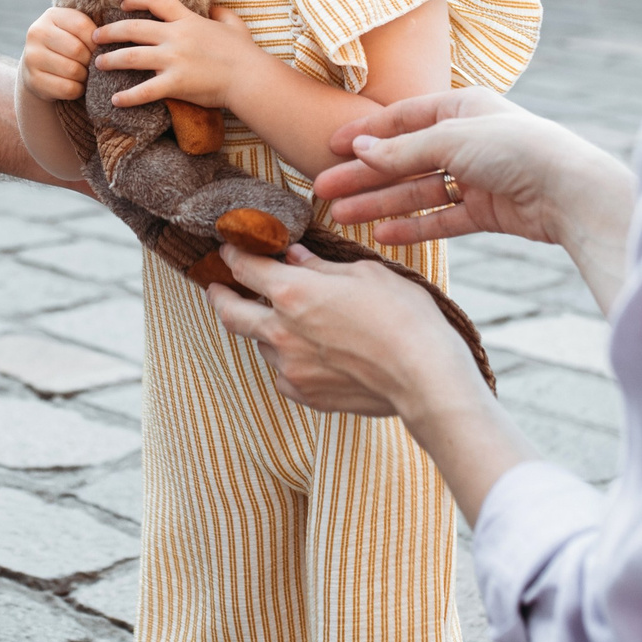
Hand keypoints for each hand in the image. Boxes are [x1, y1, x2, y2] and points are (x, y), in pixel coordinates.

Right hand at [21, 7, 97, 102]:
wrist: (40, 67)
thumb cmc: (68, 46)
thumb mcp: (76, 31)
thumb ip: (93, 29)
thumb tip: (116, 37)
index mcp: (52, 15)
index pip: (82, 26)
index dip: (96, 41)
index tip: (99, 49)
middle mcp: (37, 33)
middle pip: (77, 50)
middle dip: (90, 61)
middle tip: (92, 65)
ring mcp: (32, 57)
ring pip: (73, 71)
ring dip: (85, 76)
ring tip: (84, 74)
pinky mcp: (33, 80)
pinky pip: (67, 88)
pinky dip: (77, 89)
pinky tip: (75, 84)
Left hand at [95, 0, 256, 109]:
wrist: (250, 78)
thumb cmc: (245, 53)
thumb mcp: (234, 25)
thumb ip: (221, 13)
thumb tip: (214, 8)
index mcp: (188, 21)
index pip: (155, 0)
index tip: (122, 3)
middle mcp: (176, 37)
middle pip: (133, 28)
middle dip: (110, 31)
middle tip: (95, 37)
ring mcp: (174, 60)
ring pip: (131, 56)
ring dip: (111, 60)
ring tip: (98, 64)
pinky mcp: (175, 83)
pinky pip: (144, 91)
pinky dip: (127, 97)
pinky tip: (115, 100)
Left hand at [206, 245, 479, 417]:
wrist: (424, 378)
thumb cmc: (403, 317)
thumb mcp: (366, 274)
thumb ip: (321, 266)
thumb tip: (293, 256)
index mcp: (292, 293)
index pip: (244, 267)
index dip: (233, 253)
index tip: (229, 247)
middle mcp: (280, 331)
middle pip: (230, 312)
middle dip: (220, 295)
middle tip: (217, 287)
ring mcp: (289, 367)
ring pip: (260, 343)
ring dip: (264, 328)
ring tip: (284, 320)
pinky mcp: (304, 394)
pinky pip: (282, 372)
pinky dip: (286, 358)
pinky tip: (307, 352)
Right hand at [313, 90, 631, 251]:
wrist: (570, 190)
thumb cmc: (515, 149)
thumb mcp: (451, 140)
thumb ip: (403, 150)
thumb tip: (360, 150)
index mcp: (462, 108)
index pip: (403, 119)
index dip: (366, 133)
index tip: (331, 146)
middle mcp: (467, 140)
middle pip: (405, 159)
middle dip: (365, 175)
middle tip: (324, 189)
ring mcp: (477, 177)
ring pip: (419, 191)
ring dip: (381, 203)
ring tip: (344, 217)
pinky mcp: (487, 210)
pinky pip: (441, 218)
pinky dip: (413, 226)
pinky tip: (382, 234)